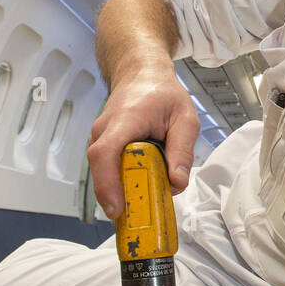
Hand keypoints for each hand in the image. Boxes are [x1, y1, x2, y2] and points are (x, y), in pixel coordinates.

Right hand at [86, 63, 198, 218]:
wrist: (142, 74)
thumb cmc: (162, 93)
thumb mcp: (185, 119)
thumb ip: (182, 151)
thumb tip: (176, 182)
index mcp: (125, 120)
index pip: (105, 154)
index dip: (107, 184)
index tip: (117, 208)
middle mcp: (104, 129)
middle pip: (102, 170)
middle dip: (121, 195)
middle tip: (145, 211)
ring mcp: (99, 137)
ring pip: (104, 172)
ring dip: (124, 187)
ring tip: (148, 193)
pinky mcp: (102, 145)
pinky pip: (108, 168)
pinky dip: (123, 180)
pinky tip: (142, 182)